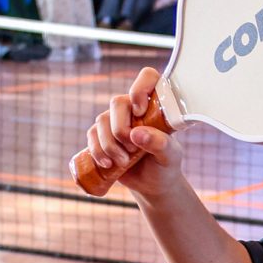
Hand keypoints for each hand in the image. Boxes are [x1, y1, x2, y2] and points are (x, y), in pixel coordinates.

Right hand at [80, 67, 180, 202]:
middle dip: (121, 129)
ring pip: (102, 120)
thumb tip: (137, 134)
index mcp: (155, 107)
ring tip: (124, 161)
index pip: (148, 77)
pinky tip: (108, 164)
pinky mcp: (102, 135)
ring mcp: (116, 120)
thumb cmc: (166, 165)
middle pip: (117, 102)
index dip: (140, 88)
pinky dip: (98, 151)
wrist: (152, 184)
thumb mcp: (170, 157)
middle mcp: (134, 109)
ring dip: (110, 144)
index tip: (140, 111)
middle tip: (133, 150)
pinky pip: (92, 135)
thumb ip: (160, 144)